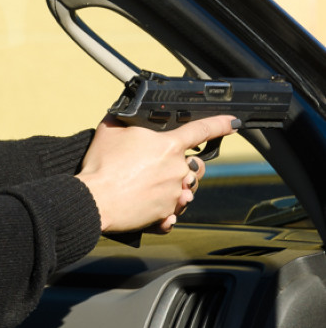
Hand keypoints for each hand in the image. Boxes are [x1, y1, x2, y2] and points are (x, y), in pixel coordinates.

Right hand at [75, 115, 236, 232]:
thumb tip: (126, 113)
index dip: (221, 124)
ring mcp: (174, 194)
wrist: (95, 200)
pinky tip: (150, 206)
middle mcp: (178, 170)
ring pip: (185, 189)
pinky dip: (164, 210)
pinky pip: (173, 211)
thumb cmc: (101, 166)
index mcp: (168, 146)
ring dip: (174, 187)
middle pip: (196, 166)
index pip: (203, 130)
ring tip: (150, 187)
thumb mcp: (109, 131)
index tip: (233, 123)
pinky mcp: (166, 214)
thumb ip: (124, 119)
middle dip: (185, 166)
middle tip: (160, 167)